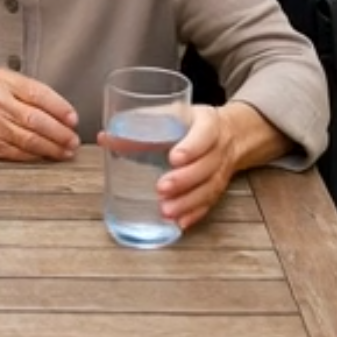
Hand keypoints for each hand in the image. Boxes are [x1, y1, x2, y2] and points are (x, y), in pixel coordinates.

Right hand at [0, 70, 78, 161]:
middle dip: (60, 132)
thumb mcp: (0, 81)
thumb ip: (26, 91)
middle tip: (74, 139)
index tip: (73, 118)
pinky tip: (47, 155)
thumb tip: (60, 111)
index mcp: (2, 80)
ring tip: (66, 150)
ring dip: (52, 147)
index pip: (38, 93)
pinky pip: (17, 151)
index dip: (60, 108)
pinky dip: (35, 155)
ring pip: (29, 139)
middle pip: (36, 119)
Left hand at [150, 104, 235, 231]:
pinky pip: (209, 203)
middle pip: (206, 166)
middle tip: (161, 188)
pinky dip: (194, 214)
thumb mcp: (173, 114)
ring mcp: (221, 171)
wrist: (231, 133)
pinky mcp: (218, 188)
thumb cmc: (192, 123)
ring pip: (209, 189)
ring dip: (187, 202)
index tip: (173, 157)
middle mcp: (219, 149)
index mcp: (208, 123)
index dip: (191, 147)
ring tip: (166, 211)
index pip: (204, 135)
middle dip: (183, 180)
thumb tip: (105, 138)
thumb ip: (142, 124)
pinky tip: (180, 223)